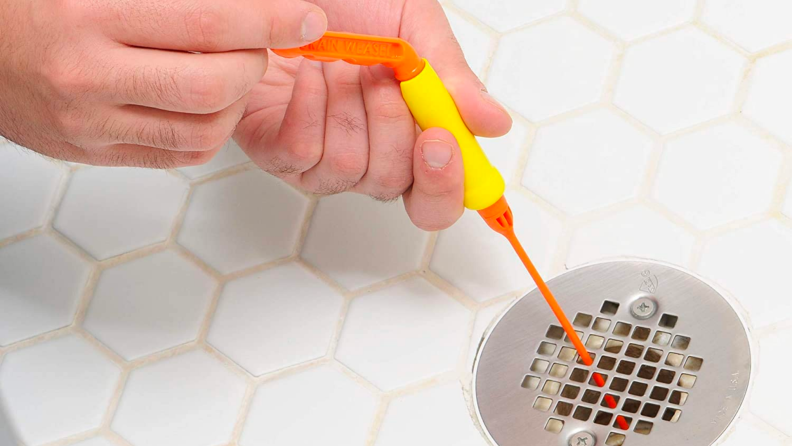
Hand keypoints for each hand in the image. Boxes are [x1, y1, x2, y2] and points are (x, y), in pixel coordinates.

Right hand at [0, 0, 326, 167]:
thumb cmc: (36, 0)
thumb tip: (247, 5)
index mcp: (90, 12)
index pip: (208, 21)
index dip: (271, 20)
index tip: (306, 18)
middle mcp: (88, 74)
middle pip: (214, 85)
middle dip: (257, 63)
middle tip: (262, 44)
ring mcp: (89, 123)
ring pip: (204, 130)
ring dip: (237, 101)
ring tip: (229, 71)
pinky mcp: (92, 153)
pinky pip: (178, 153)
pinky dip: (208, 128)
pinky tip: (201, 100)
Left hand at [234, 0, 511, 230]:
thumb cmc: (353, 6)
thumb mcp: (416, 28)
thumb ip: (453, 80)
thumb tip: (494, 124)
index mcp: (414, 139)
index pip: (438, 200)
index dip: (445, 185)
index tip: (440, 139)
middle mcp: (370, 160)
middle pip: (395, 185)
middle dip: (392, 124)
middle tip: (382, 76)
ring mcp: (323, 162)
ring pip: (349, 169)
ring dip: (348, 106)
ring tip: (341, 66)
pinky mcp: (278, 153)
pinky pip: (302, 153)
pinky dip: (310, 106)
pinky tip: (309, 74)